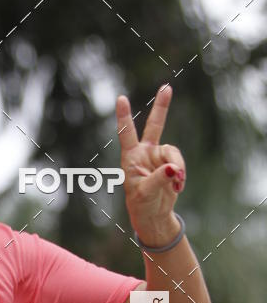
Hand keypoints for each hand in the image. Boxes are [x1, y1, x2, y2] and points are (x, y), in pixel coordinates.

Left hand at [116, 85, 184, 246]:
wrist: (154, 215)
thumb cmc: (142, 205)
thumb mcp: (146, 193)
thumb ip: (160, 178)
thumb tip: (174, 168)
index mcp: (130, 158)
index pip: (126, 134)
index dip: (124, 116)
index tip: (120, 98)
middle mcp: (144, 154)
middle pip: (154, 126)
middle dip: (162, 107)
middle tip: (167, 87)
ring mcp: (158, 158)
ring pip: (173, 154)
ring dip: (177, 168)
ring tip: (176, 183)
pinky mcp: (170, 165)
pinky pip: (179, 164)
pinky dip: (181, 175)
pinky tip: (178, 187)